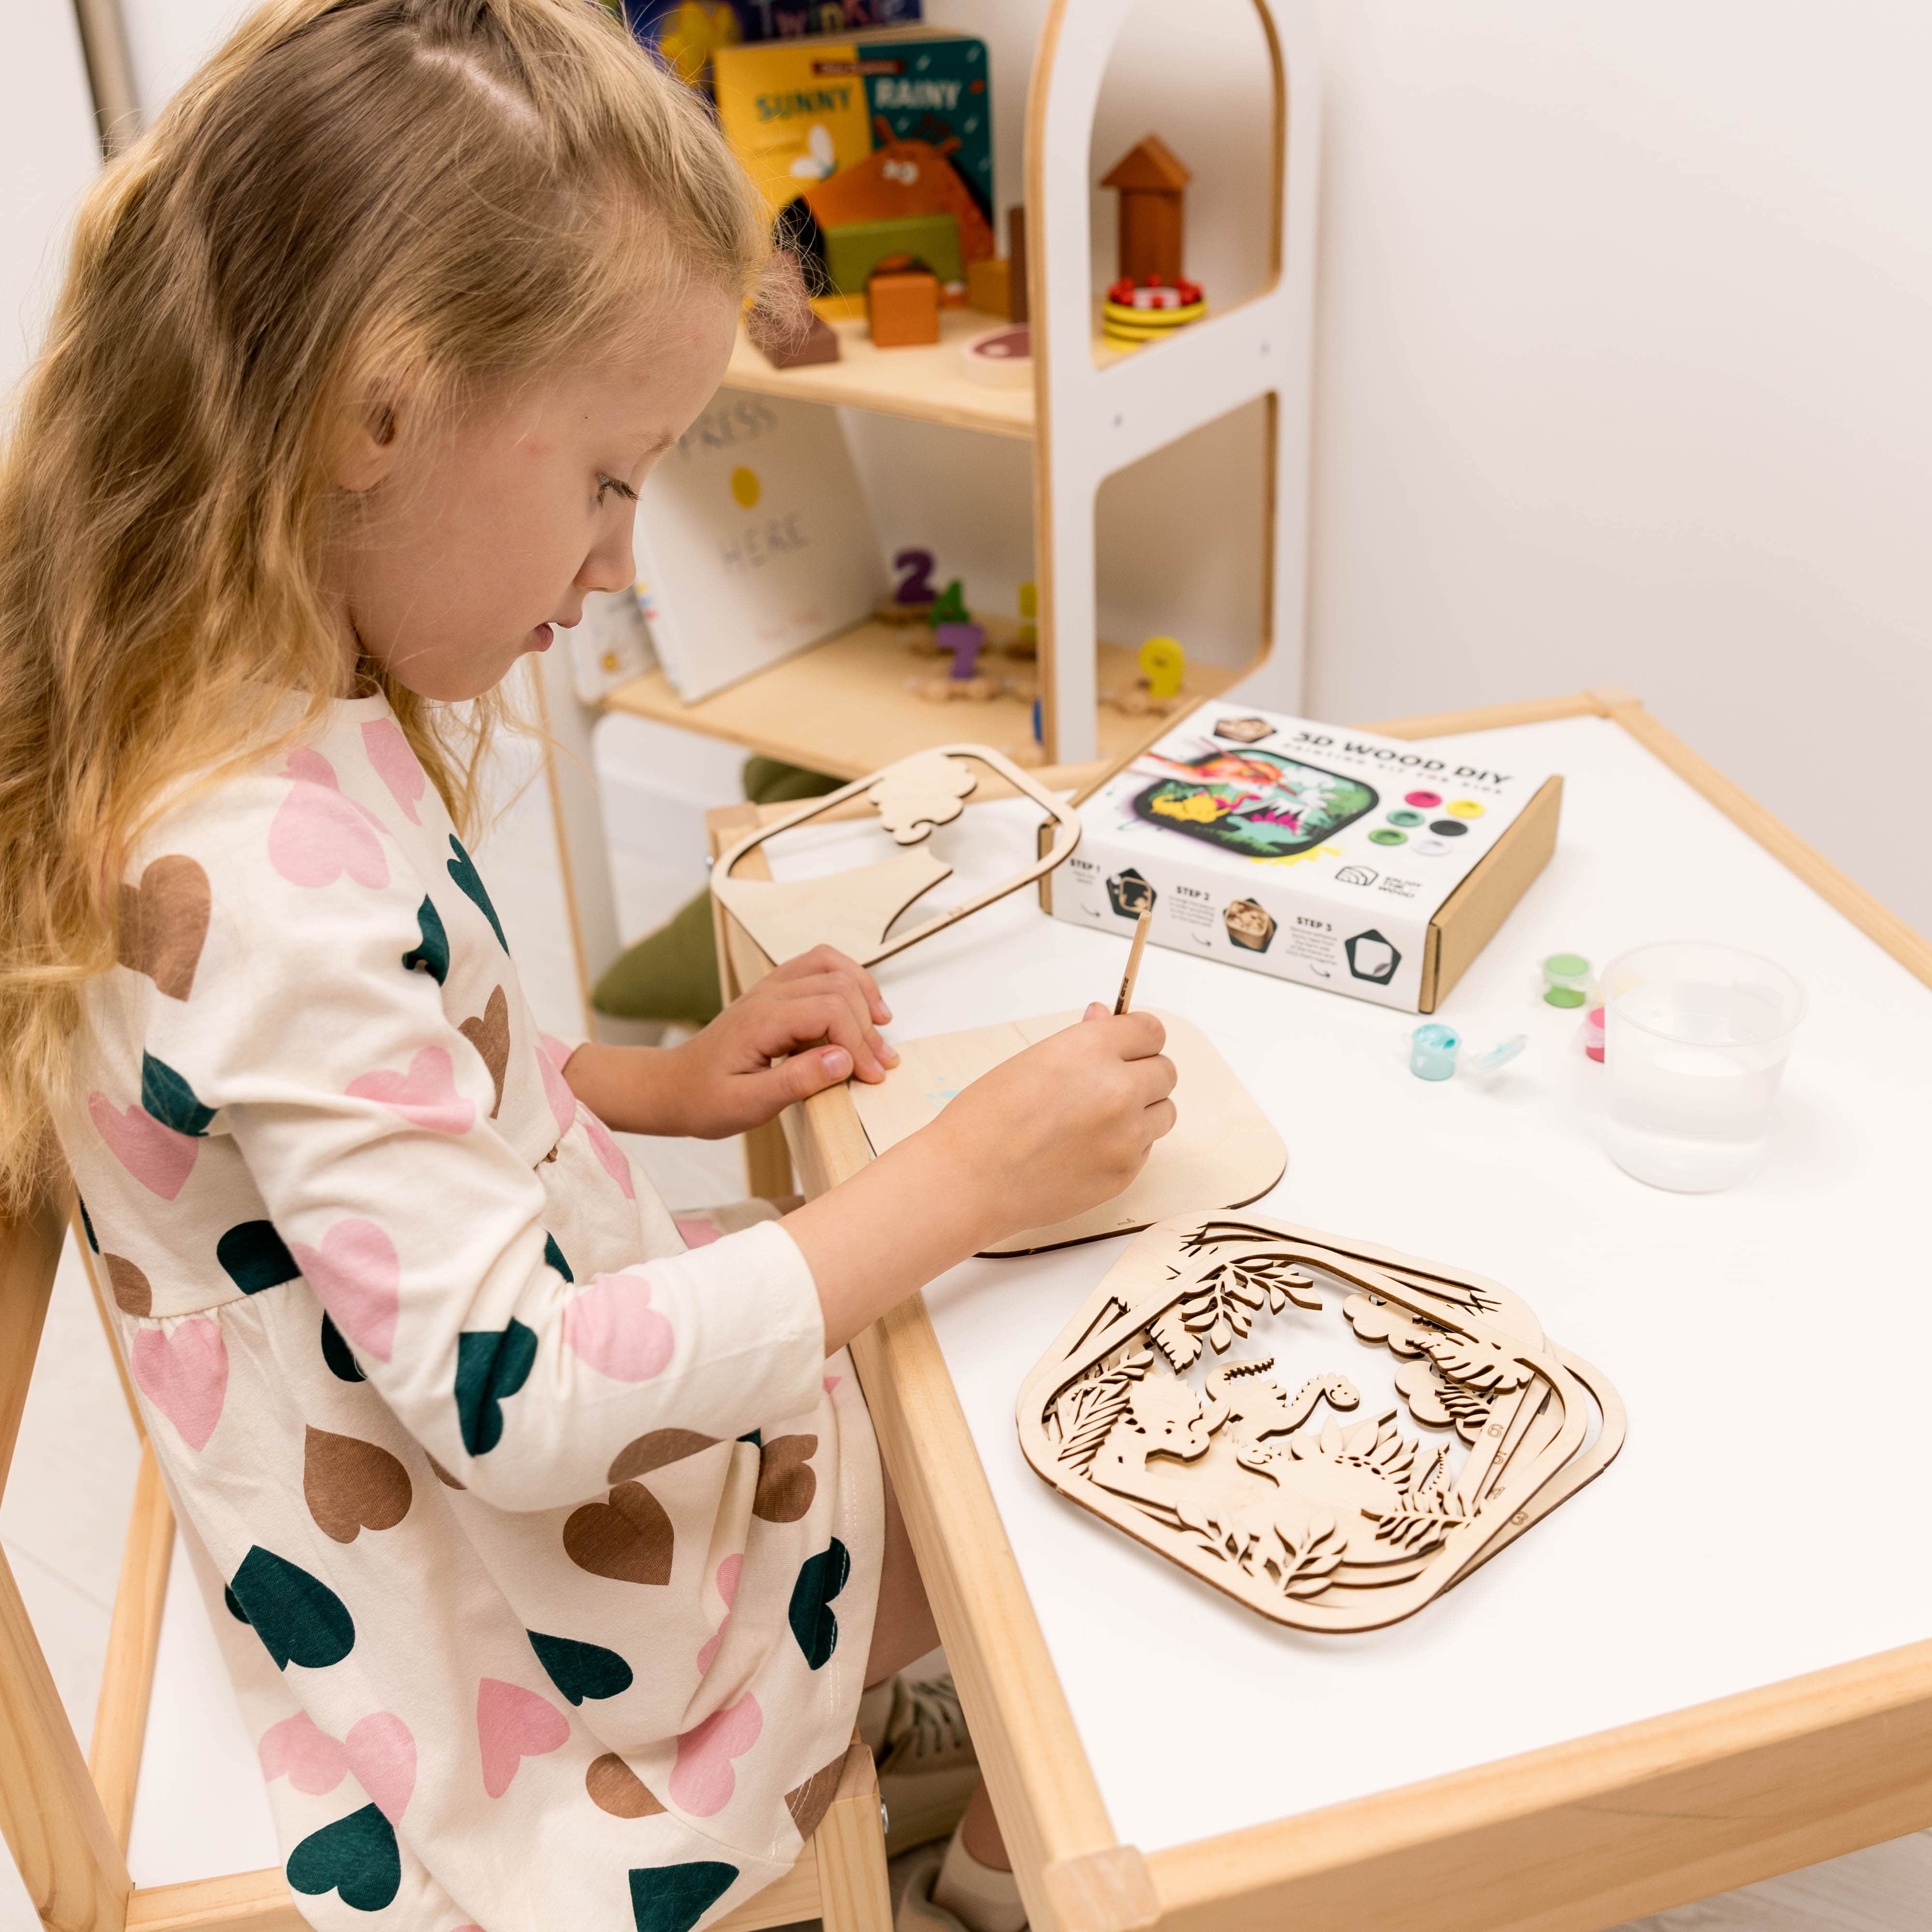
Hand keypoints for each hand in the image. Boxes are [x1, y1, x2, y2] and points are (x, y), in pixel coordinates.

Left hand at [663, 945, 897, 1136]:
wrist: (672, 1087)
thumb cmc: (705, 1099)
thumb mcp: (748, 1105)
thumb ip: (797, 1082)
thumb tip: (843, 1060)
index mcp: (762, 1021)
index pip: (830, 1011)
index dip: (859, 1042)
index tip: (872, 1076)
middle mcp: (767, 995)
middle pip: (837, 985)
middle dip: (867, 1024)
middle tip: (880, 1064)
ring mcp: (770, 988)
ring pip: (830, 964)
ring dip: (862, 991)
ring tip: (881, 1025)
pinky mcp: (773, 991)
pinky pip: (816, 966)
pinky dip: (845, 980)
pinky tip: (857, 1006)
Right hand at [784, 1005, 1175, 1351]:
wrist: (968, 1180)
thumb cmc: (985, 1119)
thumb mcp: (1032, 1061)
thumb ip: (1082, 1040)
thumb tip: (1107, 1019)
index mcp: (1090, 1051)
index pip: (1150, 1030)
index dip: (1139, 1036)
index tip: (1131, 1043)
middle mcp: (1117, 1090)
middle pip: (1165, 1070)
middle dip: (1142, 1072)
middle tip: (1111, 1082)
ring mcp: (1126, 1135)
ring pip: (1164, 1112)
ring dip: (1142, 1110)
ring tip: (1099, 1118)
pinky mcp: (1124, 1173)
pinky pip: (1145, 1149)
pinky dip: (1127, 1145)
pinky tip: (1087, 1148)